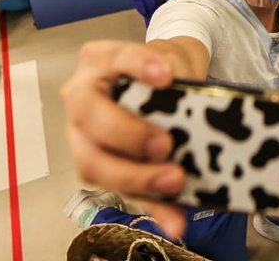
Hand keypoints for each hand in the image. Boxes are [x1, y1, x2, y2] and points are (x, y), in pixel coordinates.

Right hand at [61, 41, 186, 238]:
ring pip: (94, 163)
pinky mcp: (102, 168)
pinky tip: (173, 220)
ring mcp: (84, 135)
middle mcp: (82, 97)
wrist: (162, 81)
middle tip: (165, 144)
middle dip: (129, 134)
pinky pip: (120, 190)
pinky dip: (151, 207)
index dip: (137, 66)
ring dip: (136, 177)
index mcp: (99, 61)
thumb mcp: (174, 64)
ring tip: (174, 182)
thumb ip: (178, 83)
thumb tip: (195, 113)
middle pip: (91, 118)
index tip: (166, 74)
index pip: (112, 58)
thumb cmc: (162, 72)